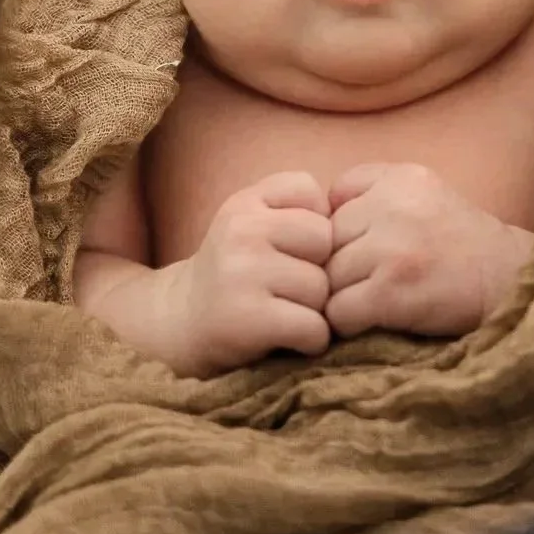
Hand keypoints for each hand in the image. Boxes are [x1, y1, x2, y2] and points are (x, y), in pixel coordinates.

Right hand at [161, 171, 332, 377]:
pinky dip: (310, 342)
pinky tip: (286, 339)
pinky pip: (314, 328)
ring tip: (283, 314)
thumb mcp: (252, 224)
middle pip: (325, 241)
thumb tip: (356, 231)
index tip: (287, 249)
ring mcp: (241, 273)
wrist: (178, 326)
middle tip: (289, 289)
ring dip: (314, 310)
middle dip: (319, 268)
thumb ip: (296, 210)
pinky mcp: (247, 318)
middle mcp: (240, 230)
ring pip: (323, 288)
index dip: (312, 225)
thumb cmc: (234, 275)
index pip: (311, 191)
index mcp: (244, 202)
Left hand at [325, 164, 533, 340]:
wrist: (513, 284)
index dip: (342, 231)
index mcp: (400, 177)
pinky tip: (377, 321)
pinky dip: (350, 323)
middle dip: (339, 266)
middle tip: (369, 283)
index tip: (366, 248)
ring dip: (343, 297)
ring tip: (376, 302)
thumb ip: (371, 191)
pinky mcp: (392, 290)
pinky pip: (339, 311)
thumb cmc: (461, 246)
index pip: (333, 200)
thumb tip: (309, 220)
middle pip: (325, 242)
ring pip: (327, 278)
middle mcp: (394, 204)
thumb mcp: (424, 194)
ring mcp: (393, 247)